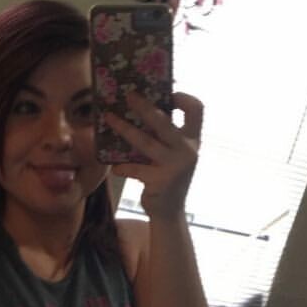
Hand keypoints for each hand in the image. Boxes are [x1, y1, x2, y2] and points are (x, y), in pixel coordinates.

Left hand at [107, 91, 202, 221]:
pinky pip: (135, 168)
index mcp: (193, 141)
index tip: (167, 94)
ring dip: (124, 128)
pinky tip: (114, 167)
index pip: (197, 110)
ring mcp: (174, 166)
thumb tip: (139, 109)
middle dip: (144, 107)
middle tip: (128, 96)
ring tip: (109, 118)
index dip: (183, 97)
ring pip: (145, 142)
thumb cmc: (168, 178)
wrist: (169, 212)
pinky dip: (122, 167)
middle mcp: (187, 151)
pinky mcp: (159, 181)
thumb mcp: (173, 155)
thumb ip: (165, 137)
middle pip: (164, 121)